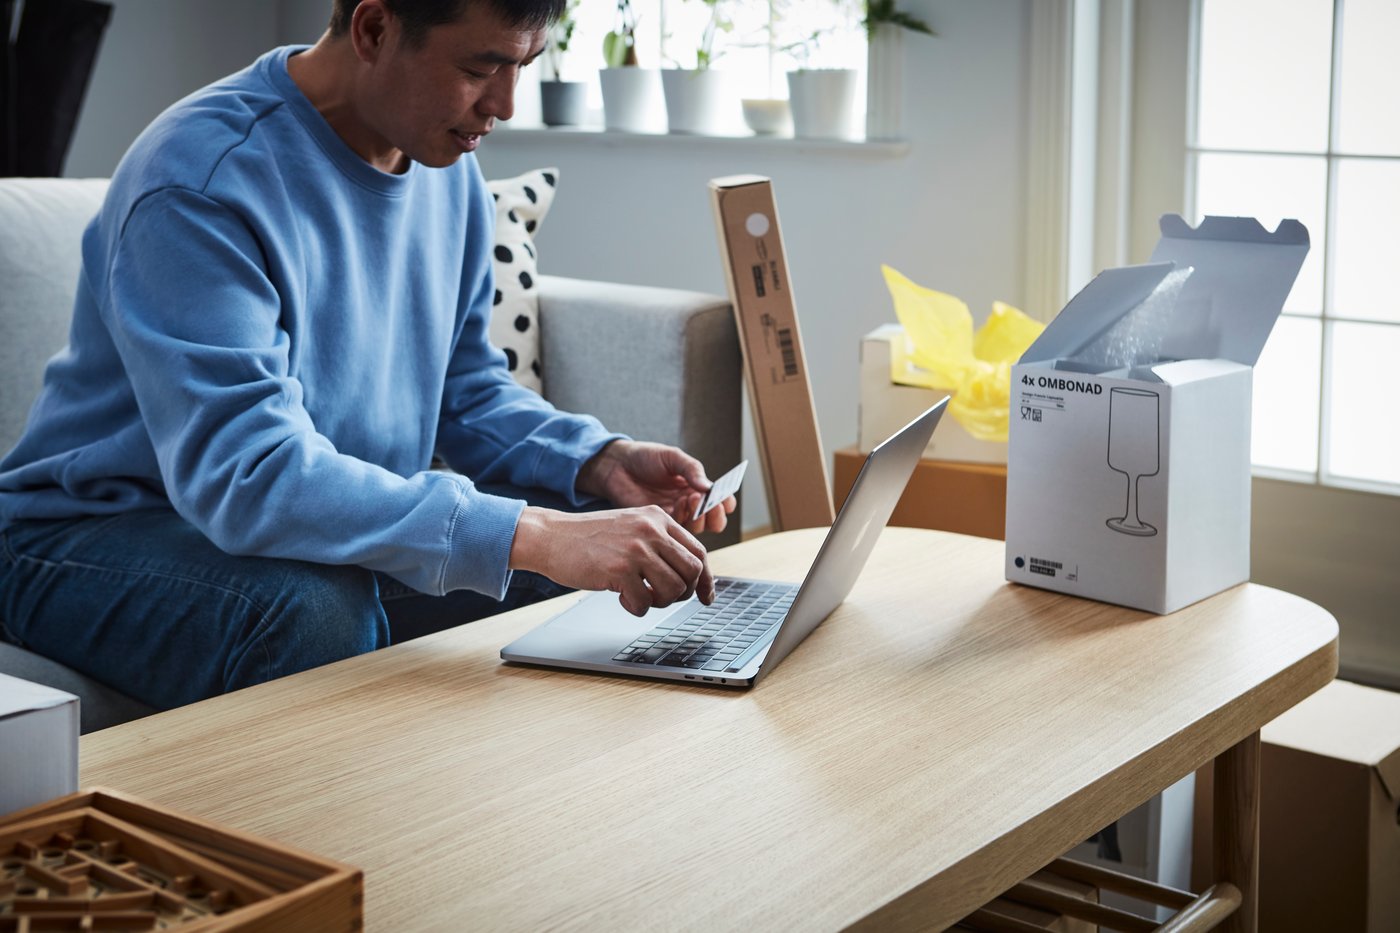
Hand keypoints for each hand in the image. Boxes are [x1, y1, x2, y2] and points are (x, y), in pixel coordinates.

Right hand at [509, 505, 714, 616]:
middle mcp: (651, 530)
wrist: (551, 536)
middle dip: (684, 592)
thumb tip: (691, 575)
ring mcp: (636, 549)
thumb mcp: (631, 527)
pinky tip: (621, 598)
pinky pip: (644, 603)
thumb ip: (659, 542)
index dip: (706, 579)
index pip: (699, 551)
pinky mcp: (619, 569)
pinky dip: (635, 608)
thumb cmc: (590, 538)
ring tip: (640, 596)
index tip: (707, 596)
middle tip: (664, 598)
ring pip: (674, 589)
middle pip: (692, 571)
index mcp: (658, 517)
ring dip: (660, 602)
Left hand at [576, 440, 735, 536]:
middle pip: (714, 520)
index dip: (726, 502)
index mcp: (696, 486)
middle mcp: (690, 503)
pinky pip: (678, 530)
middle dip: (715, 514)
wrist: (617, 466)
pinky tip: (676, 505)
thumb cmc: (645, 457)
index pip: (721, 500)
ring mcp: (676, 514)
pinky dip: (682, 519)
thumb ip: (692, 470)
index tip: (724, 499)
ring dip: (698, 516)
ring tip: (688, 499)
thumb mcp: (672, 457)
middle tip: (708, 503)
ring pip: (698, 528)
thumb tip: (709, 487)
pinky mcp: (660, 524)